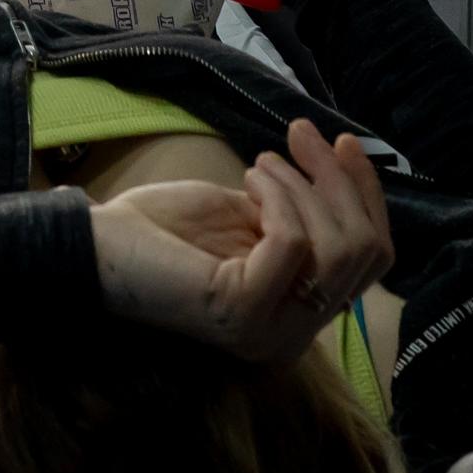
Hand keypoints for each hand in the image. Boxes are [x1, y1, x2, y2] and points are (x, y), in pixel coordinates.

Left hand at [82, 120, 392, 365]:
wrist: (99, 244)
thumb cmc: (166, 229)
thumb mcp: (252, 215)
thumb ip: (302, 213)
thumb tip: (346, 167)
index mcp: (300, 314)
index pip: (373, 259)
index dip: (367, 195)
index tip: (343, 141)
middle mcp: (293, 335)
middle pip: (364, 251)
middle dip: (338, 181)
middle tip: (300, 137)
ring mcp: (271, 331)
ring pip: (337, 248)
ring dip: (303, 186)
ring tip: (260, 165)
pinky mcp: (245, 313)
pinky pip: (293, 244)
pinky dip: (278, 198)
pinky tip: (247, 180)